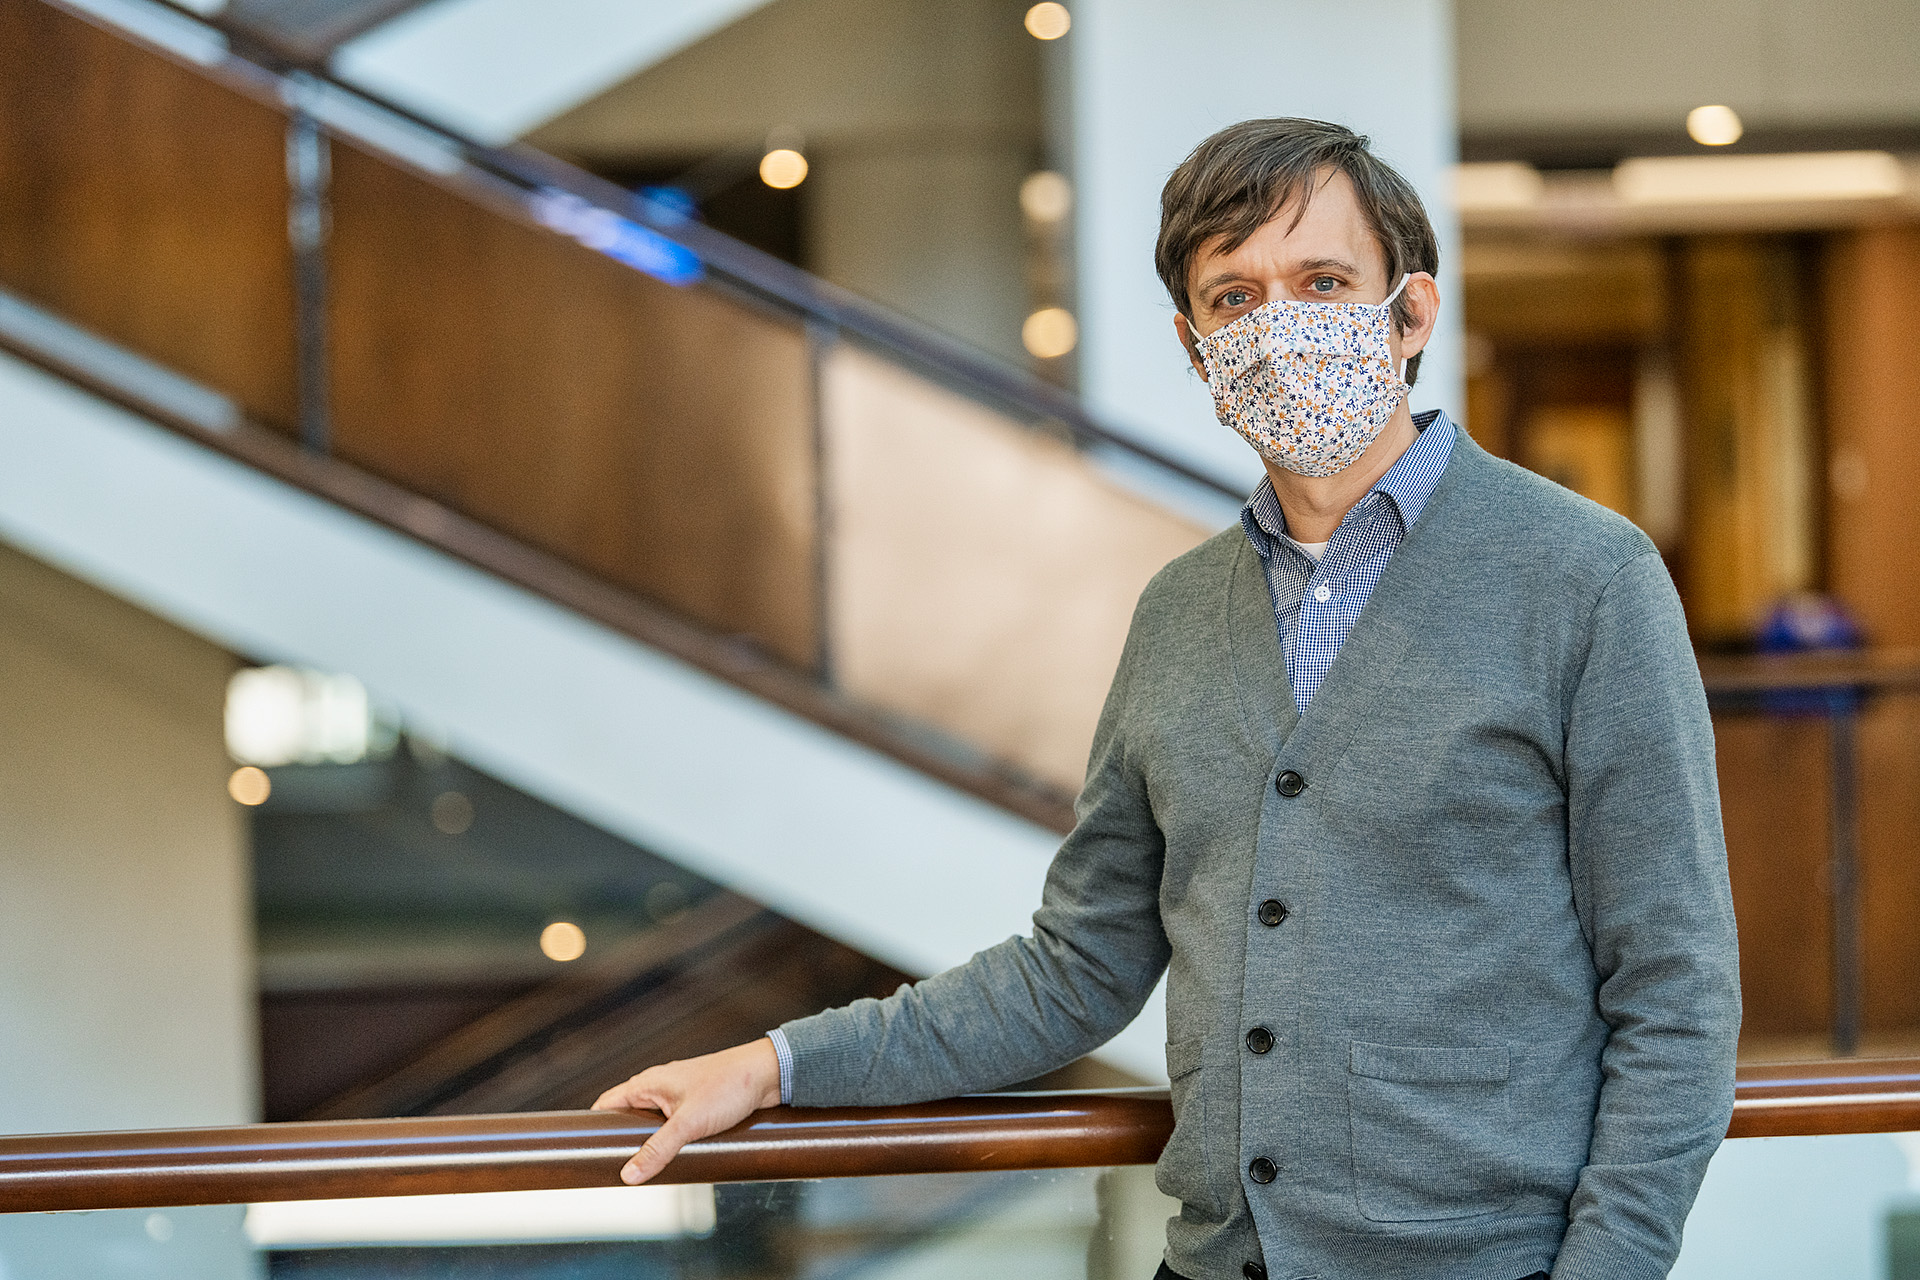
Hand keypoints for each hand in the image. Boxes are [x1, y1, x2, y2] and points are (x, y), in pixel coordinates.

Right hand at [592, 1037, 782, 1184]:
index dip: (592, 1127)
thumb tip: (628, 1175)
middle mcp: (659, 1086)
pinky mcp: (696, 1105)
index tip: (585, 1152)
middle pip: (626, 1117)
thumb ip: (658, 1149)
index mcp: (648, 1083)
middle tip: (614, 1169)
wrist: (768, 1074)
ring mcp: (677, 1096)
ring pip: (651, 1124)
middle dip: (621, 1142)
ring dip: (648, 1143)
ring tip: (643, 1169)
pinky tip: (672, 1158)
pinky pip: (671, 1126)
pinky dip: (667, 1141)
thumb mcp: (689, 1123)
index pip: (606, 1105)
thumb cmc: (729, 1086)